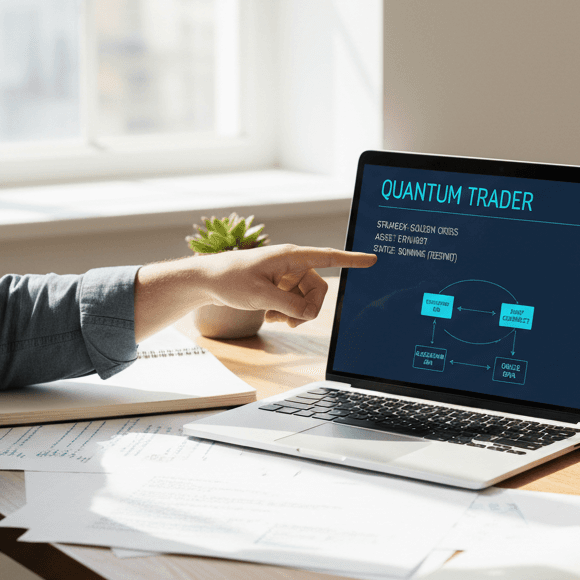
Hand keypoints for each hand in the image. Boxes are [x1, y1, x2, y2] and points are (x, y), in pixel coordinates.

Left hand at [199, 245, 377, 326]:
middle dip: (307, 309)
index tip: (371, 259)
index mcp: (290, 257)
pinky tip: (268, 315)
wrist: (207, 279)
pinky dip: (285, 311)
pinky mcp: (279, 284)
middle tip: (287, 322)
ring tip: (273, 317)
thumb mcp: (261, 296)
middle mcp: (292, 263)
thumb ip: (288, 306)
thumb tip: (309, 315)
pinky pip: (294, 301)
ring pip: (306, 299)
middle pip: (318, 290)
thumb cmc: (230, 280)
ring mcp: (285, 274)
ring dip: (294, 313)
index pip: (328, 257)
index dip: (351, 260)